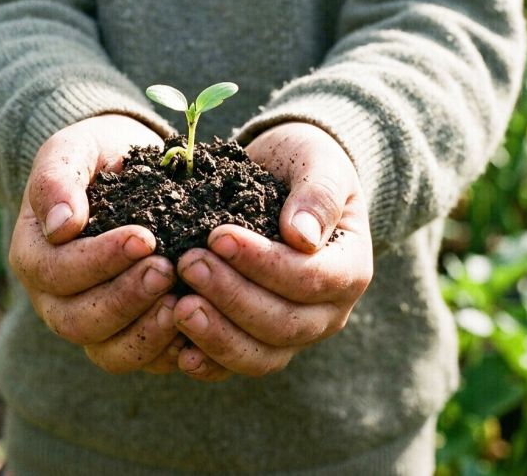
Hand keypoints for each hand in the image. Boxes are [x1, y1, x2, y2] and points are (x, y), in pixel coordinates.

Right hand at [9, 114, 185, 374]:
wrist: (126, 169)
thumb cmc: (97, 156)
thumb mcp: (73, 150)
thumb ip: (58, 180)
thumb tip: (61, 226)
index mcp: (35, 257)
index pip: (57, 273)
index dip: (99, 261)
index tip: (144, 237)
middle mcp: (56, 300)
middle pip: (78, 322)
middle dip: (125, 299)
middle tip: (167, 270)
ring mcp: (93, 323)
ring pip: (109, 352)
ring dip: (147, 333)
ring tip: (182, 302)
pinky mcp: (130, 335)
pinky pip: (145, 361)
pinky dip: (171, 351)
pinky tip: (199, 324)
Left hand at [173, 122, 372, 380]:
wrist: (281, 178)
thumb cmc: (301, 165)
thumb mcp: (316, 162)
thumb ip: (316, 194)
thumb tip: (302, 238)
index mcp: (350, 267)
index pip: (312, 280)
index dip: (264, 264)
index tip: (218, 236)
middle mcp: (328, 311)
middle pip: (286, 325)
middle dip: (233, 297)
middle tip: (188, 264)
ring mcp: (294, 333)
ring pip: (262, 356)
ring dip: (218, 336)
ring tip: (177, 307)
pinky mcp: (259, 343)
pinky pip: (236, 366)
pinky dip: (208, 362)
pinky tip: (176, 348)